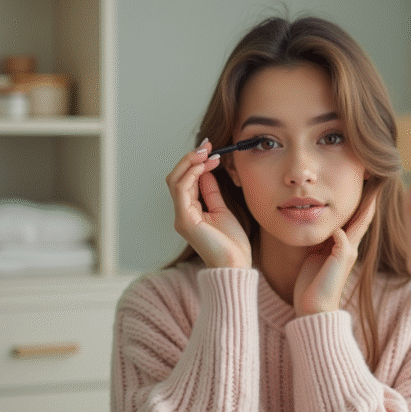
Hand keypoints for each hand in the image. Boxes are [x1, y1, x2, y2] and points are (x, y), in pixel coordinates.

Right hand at [166, 140, 251, 268]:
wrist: (234, 265)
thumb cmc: (231, 243)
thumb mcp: (222, 210)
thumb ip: (212, 192)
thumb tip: (207, 171)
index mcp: (190, 212)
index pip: (186, 180)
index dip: (196, 162)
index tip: (211, 150)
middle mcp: (182, 213)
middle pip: (176, 177)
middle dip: (191, 158)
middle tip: (207, 146)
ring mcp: (181, 217)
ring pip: (175, 180)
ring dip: (190, 163)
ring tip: (206, 153)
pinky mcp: (185, 220)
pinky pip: (181, 191)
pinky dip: (190, 175)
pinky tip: (203, 166)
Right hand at [293, 189, 377, 316]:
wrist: (314, 307)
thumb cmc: (328, 288)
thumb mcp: (337, 265)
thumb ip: (340, 246)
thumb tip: (338, 228)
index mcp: (351, 246)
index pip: (363, 219)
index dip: (369, 201)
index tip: (376, 183)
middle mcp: (343, 245)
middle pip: (353, 216)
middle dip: (359, 199)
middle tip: (365, 179)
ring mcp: (330, 248)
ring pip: (339, 221)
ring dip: (344, 206)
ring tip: (348, 190)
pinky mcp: (316, 252)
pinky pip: (322, 230)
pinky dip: (325, 219)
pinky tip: (322, 211)